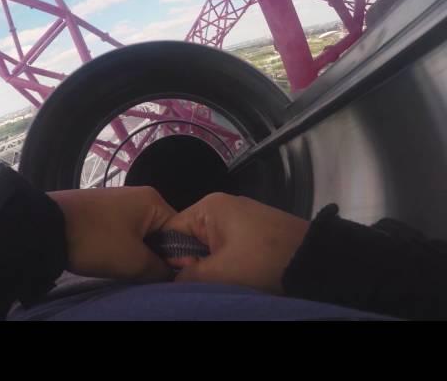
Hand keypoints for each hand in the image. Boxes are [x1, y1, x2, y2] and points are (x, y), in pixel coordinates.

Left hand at [48, 186, 175, 281]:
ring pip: (142, 235)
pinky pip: (125, 232)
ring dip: (138, 254)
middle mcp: (140, 197)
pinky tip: (114, 260)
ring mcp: (120, 202)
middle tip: (147, 275)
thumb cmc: (96, 240)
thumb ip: (161, 270)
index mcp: (154, 201)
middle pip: (162, 233)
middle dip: (156, 256)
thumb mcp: (134, 261)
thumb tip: (174, 274)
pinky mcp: (104, 211)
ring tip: (129, 269)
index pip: (181, 232)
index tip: (169, 277)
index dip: (178, 257)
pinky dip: (123, 247)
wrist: (46, 226)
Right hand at [162, 192, 309, 293]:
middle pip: (189, 235)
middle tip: (201, 280)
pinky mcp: (253, 226)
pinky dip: (226, 259)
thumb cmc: (262, 260)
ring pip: (209, 242)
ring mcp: (239, 214)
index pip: (171, 229)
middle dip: (192, 260)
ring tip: (218, 278)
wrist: (315, 259)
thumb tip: (172, 278)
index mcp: (208, 207)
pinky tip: (234, 273)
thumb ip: (188, 275)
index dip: (170, 255)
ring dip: (210, 262)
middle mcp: (221, 204)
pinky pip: (227, 243)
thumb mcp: (220, 272)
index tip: (177, 276)